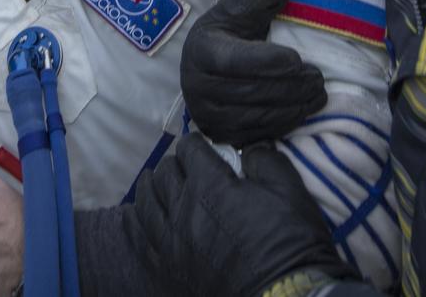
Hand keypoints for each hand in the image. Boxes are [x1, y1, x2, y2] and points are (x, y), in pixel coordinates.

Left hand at [133, 134, 348, 296]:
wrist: (283, 296)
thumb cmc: (290, 242)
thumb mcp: (290, 191)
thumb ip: (264, 159)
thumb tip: (249, 147)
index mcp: (210, 184)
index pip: (189, 149)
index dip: (197, 144)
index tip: (204, 148)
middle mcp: (183, 207)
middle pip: (165, 172)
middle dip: (175, 164)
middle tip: (187, 167)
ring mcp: (172, 239)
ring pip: (146, 201)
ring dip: (151, 186)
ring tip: (155, 182)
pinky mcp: (169, 265)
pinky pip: (140, 236)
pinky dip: (135, 220)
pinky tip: (135, 214)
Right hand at [181, 0, 326, 146]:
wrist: (211, 63)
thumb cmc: (230, 32)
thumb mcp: (241, 7)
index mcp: (202, 51)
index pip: (234, 61)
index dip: (267, 61)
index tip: (298, 58)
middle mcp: (198, 87)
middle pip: (252, 91)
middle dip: (291, 86)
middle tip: (319, 78)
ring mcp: (209, 115)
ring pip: (258, 115)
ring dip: (294, 106)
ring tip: (318, 93)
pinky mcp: (223, 136)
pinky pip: (259, 134)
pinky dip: (285, 123)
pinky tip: (303, 109)